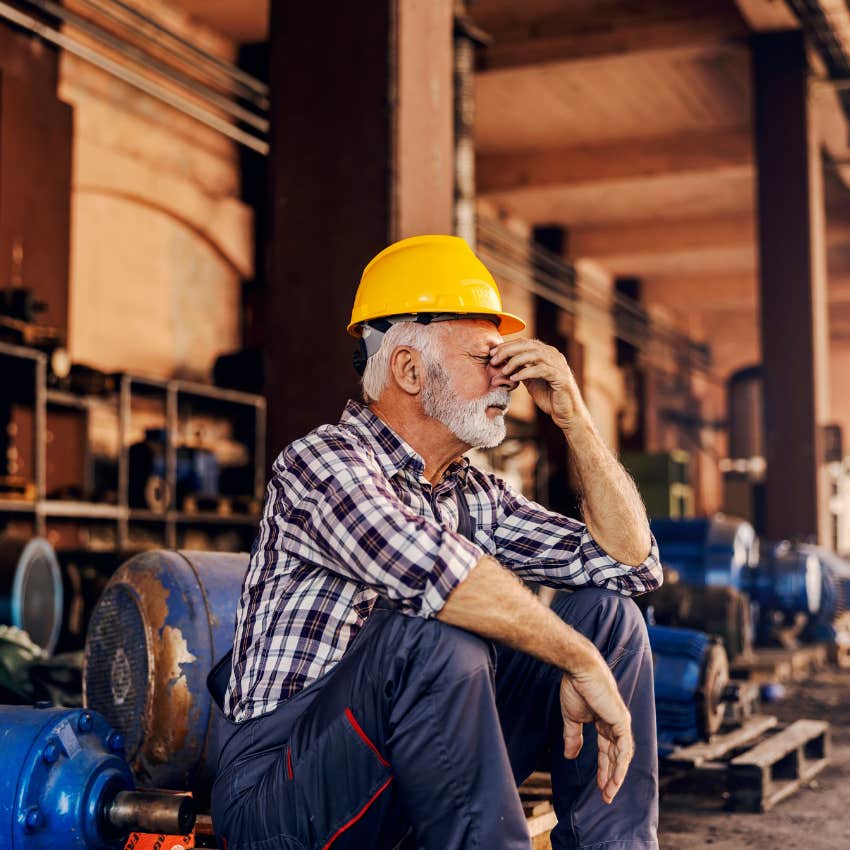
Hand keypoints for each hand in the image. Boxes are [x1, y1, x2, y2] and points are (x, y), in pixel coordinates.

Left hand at [489, 339, 585, 428]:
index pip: (524, 342)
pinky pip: (541, 370)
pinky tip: (514, 377)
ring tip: (504, 370)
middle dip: (508, 350)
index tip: (492, 354)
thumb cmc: (549, 397)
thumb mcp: (531, 381)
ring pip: (535, 354)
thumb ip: (520, 370)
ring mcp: (559, 365)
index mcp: (547, 353)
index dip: (507, 345)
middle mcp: (554, 355)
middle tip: (494, 359)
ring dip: (516, 360)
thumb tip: (501, 364)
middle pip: (528, 345)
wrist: (566, 414)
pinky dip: (526, 372)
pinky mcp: (561, 377)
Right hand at [559, 663, 633, 803]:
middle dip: (611, 776)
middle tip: (606, 796)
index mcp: (604, 722)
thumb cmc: (576, 688)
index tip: (599, 787)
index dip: (604, 769)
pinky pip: (624, 748)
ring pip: (622, 755)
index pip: (607, 750)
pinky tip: (614, 778)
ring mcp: (620, 722)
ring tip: (609, 793)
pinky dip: (620, 764)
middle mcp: (615, 724)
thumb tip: (570, 756)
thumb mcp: (572, 718)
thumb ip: (573, 737)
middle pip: (616, 756)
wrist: (579, 670)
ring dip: (616, 775)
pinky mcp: (622, 721)